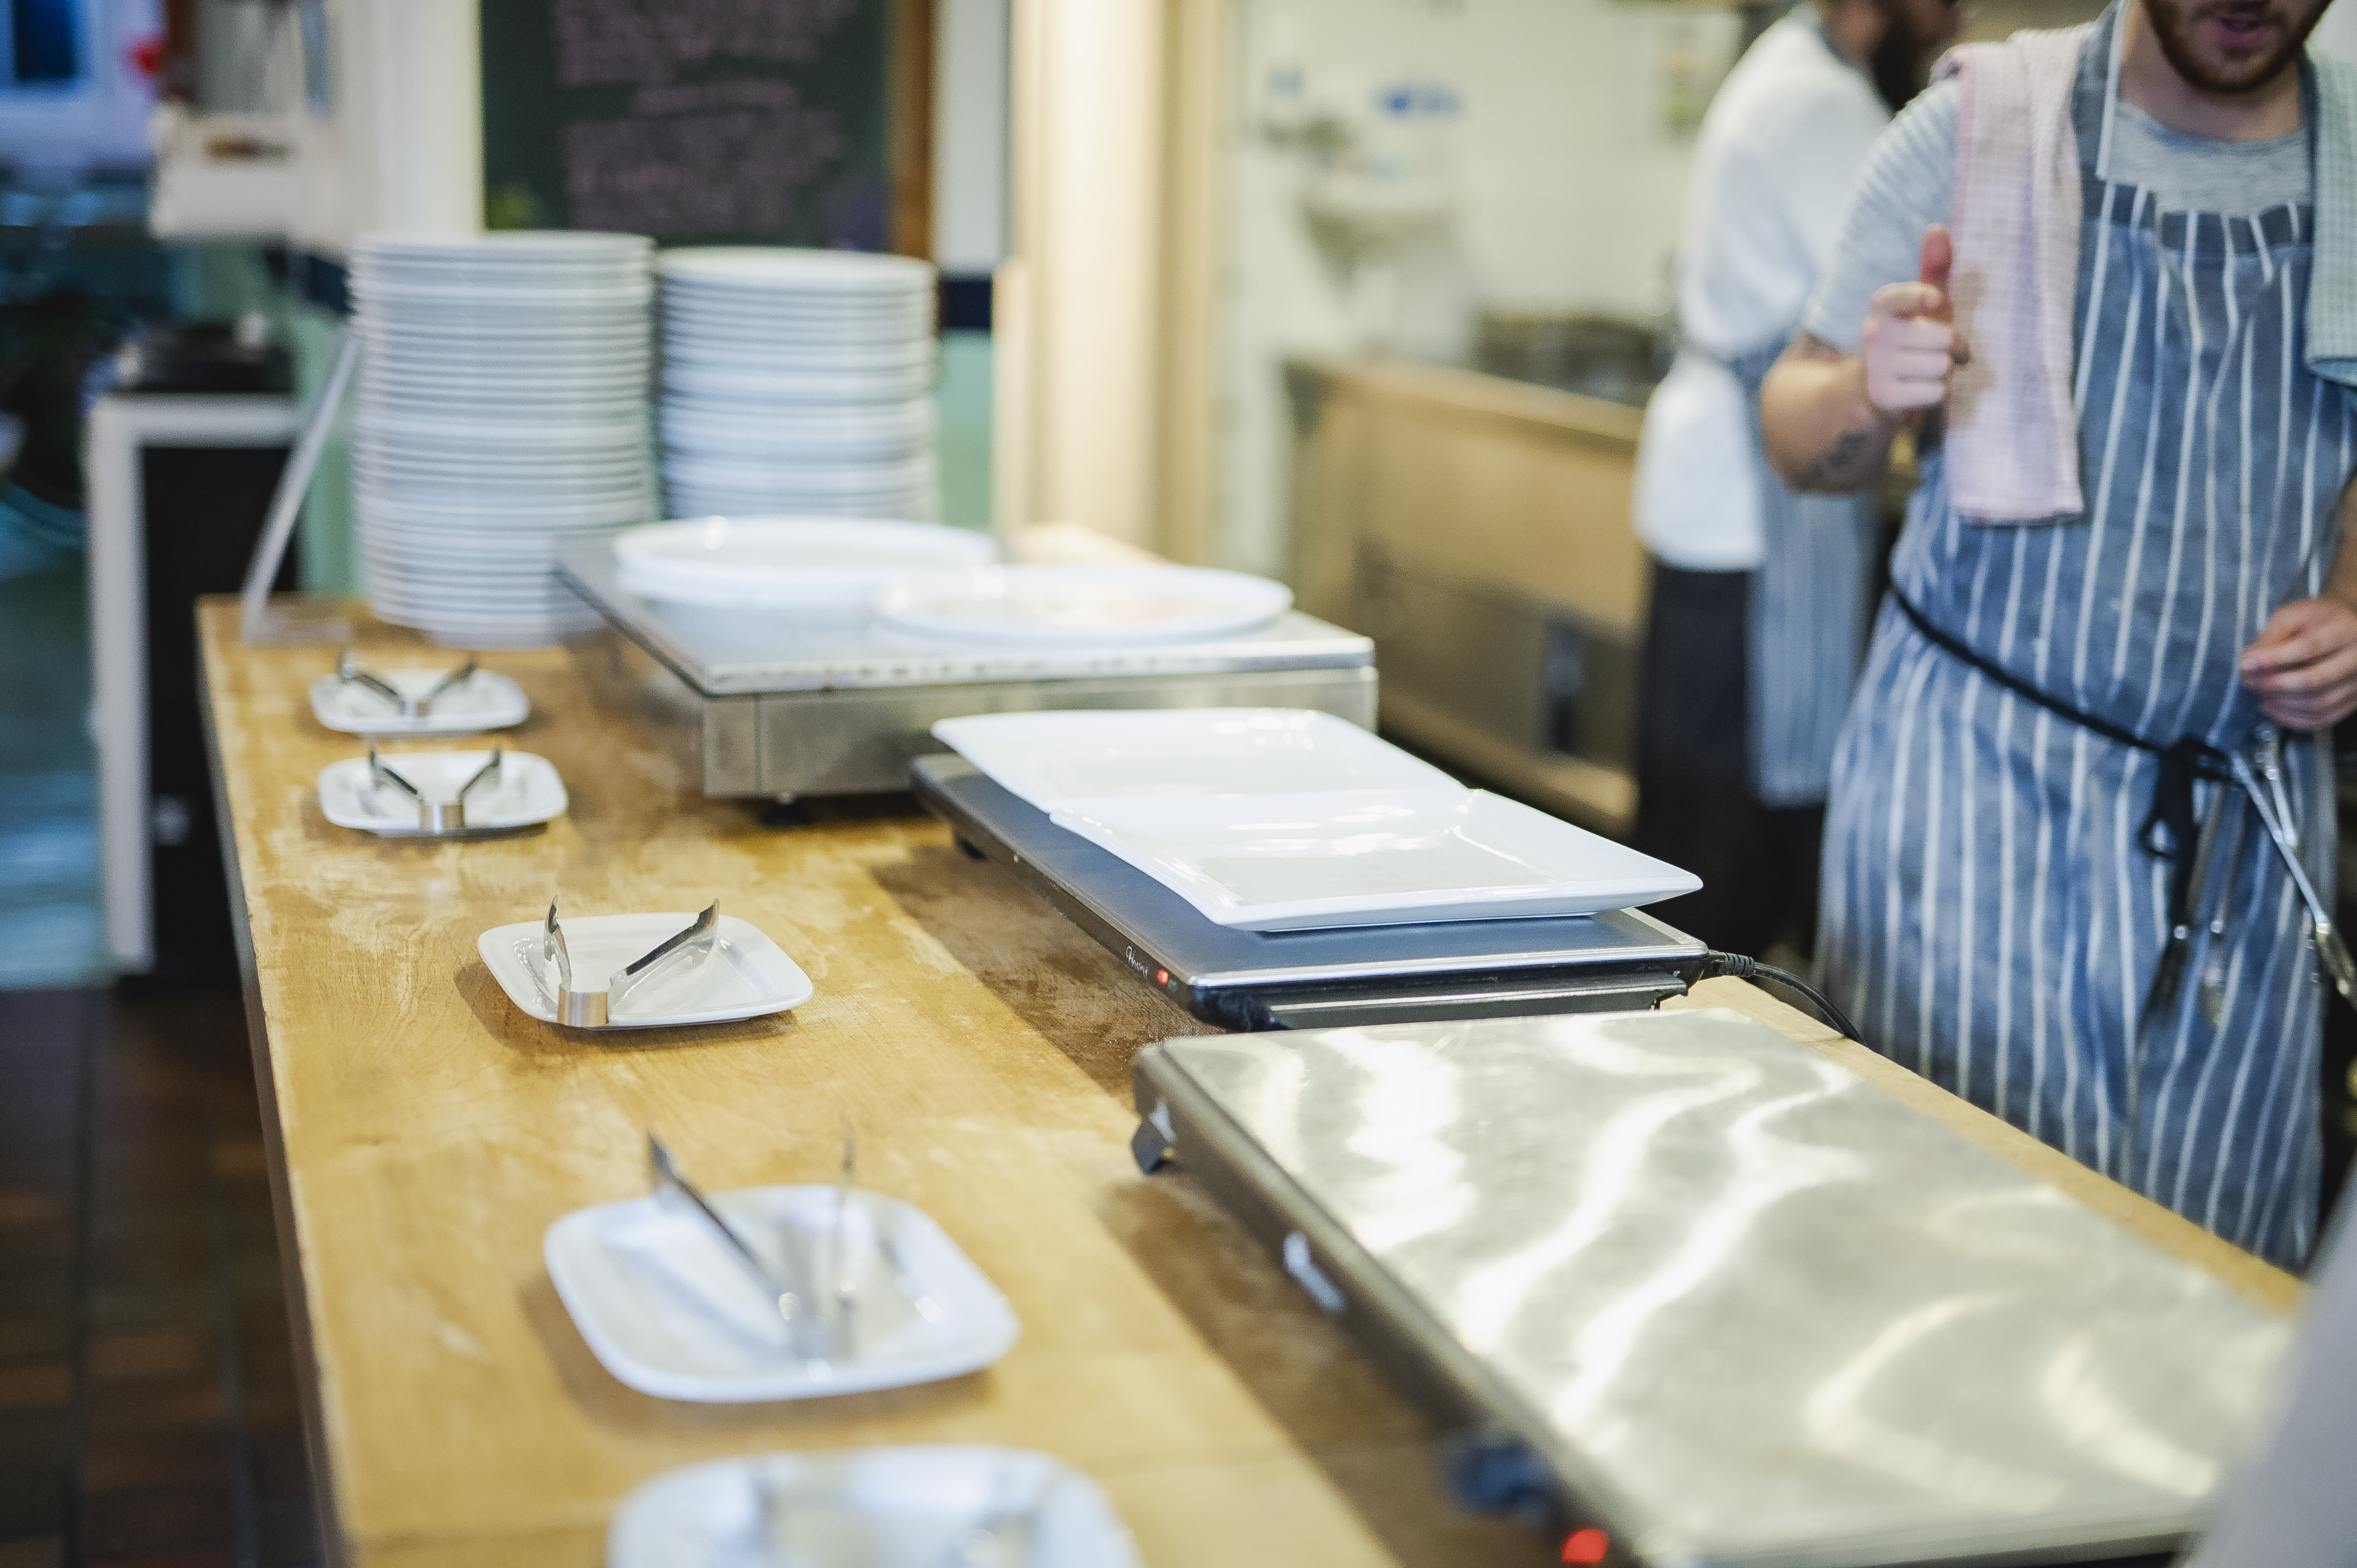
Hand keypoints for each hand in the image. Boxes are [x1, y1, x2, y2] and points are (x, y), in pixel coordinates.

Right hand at [1861, 226, 1971, 412]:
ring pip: (1942, 366)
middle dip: (1954, 348)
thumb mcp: (1923, 304)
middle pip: (1944, 339)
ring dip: (1946, 371)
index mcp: (1882, 306)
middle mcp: (1874, 334)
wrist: (1874, 390)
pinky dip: (1936, 392)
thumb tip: (1937, 228)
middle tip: (1942, 351)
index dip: (1923, 298)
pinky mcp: (1883, 395)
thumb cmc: (1911, 339)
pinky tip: (1919, 389)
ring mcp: (1876, 366)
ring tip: (1928, 370)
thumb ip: (1934, 267)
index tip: (1935, 302)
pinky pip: (1936, 392)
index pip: (1901, 296)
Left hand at [2239, 596, 2356, 729]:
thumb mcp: (2292, 616)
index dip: (2276, 658)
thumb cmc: (2315, 620)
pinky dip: (2292, 718)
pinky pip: (2322, 719)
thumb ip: (2270, 636)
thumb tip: (2248, 662)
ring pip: (2318, 703)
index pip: (2310, 647)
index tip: (2247, 663)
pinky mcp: (2351, 702)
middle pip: (2315, 680)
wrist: (2347, 629)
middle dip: (2275, 684)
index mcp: (2345, 630)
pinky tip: (2272, 707)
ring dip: (2281, 703)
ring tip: (2259, 692)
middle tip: (2249, 681)